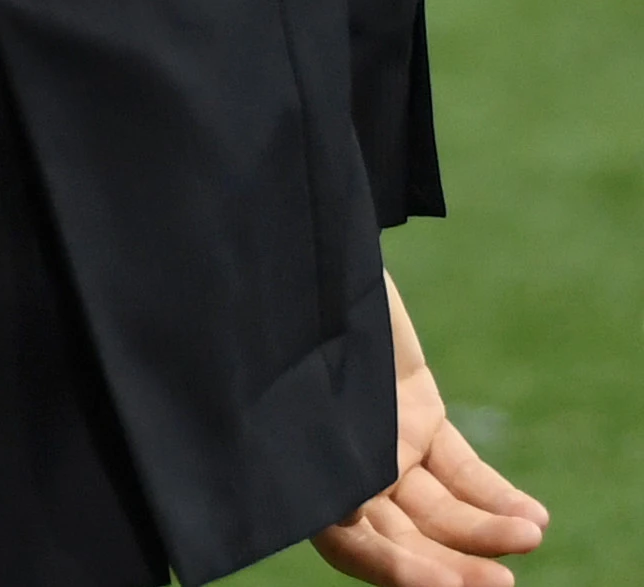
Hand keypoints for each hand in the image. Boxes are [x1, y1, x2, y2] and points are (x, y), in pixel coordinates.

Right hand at [313, 274, 548, 584]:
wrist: (295, 249)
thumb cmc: (271, 312)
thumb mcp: (283, 374)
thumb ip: (314, 442)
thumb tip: (348, 505)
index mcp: (297, 465)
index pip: (348, 542)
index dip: (394, 570)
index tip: (443, 583)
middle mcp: (341, 465)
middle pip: (403, 536)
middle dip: (453, 563)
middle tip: (501, 582)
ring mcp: (384, 443)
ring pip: (441, 509)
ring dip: (485, 531)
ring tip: (529, 534)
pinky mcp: (419, 412)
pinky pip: (462, 469)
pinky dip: (496, 496)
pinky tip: (531, 517)